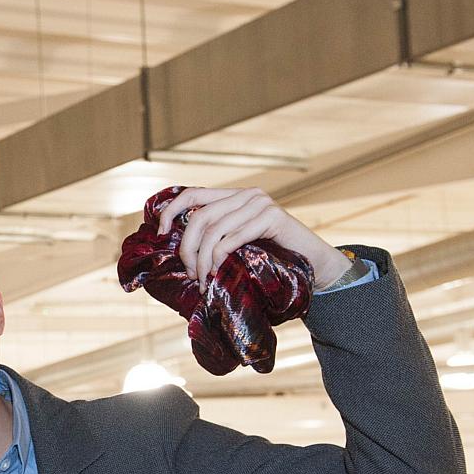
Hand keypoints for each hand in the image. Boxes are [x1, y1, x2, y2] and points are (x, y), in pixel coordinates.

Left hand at [156, 187, 350, 292]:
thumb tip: (181, 251)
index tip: (159, 232)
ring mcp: (261, 203)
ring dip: (202, 260)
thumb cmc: (273, 257)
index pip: (193, 194)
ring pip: (214, 230)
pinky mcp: (272, 217)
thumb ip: (216, 238)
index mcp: (234, 196)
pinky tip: (217, 273)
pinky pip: (234, 237)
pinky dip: (220, 257)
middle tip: (189, 273)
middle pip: (200, 217)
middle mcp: (247, 194)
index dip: (171, 211)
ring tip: (203, 279)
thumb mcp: (239, 244)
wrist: (314, 264)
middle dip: (187, 248)